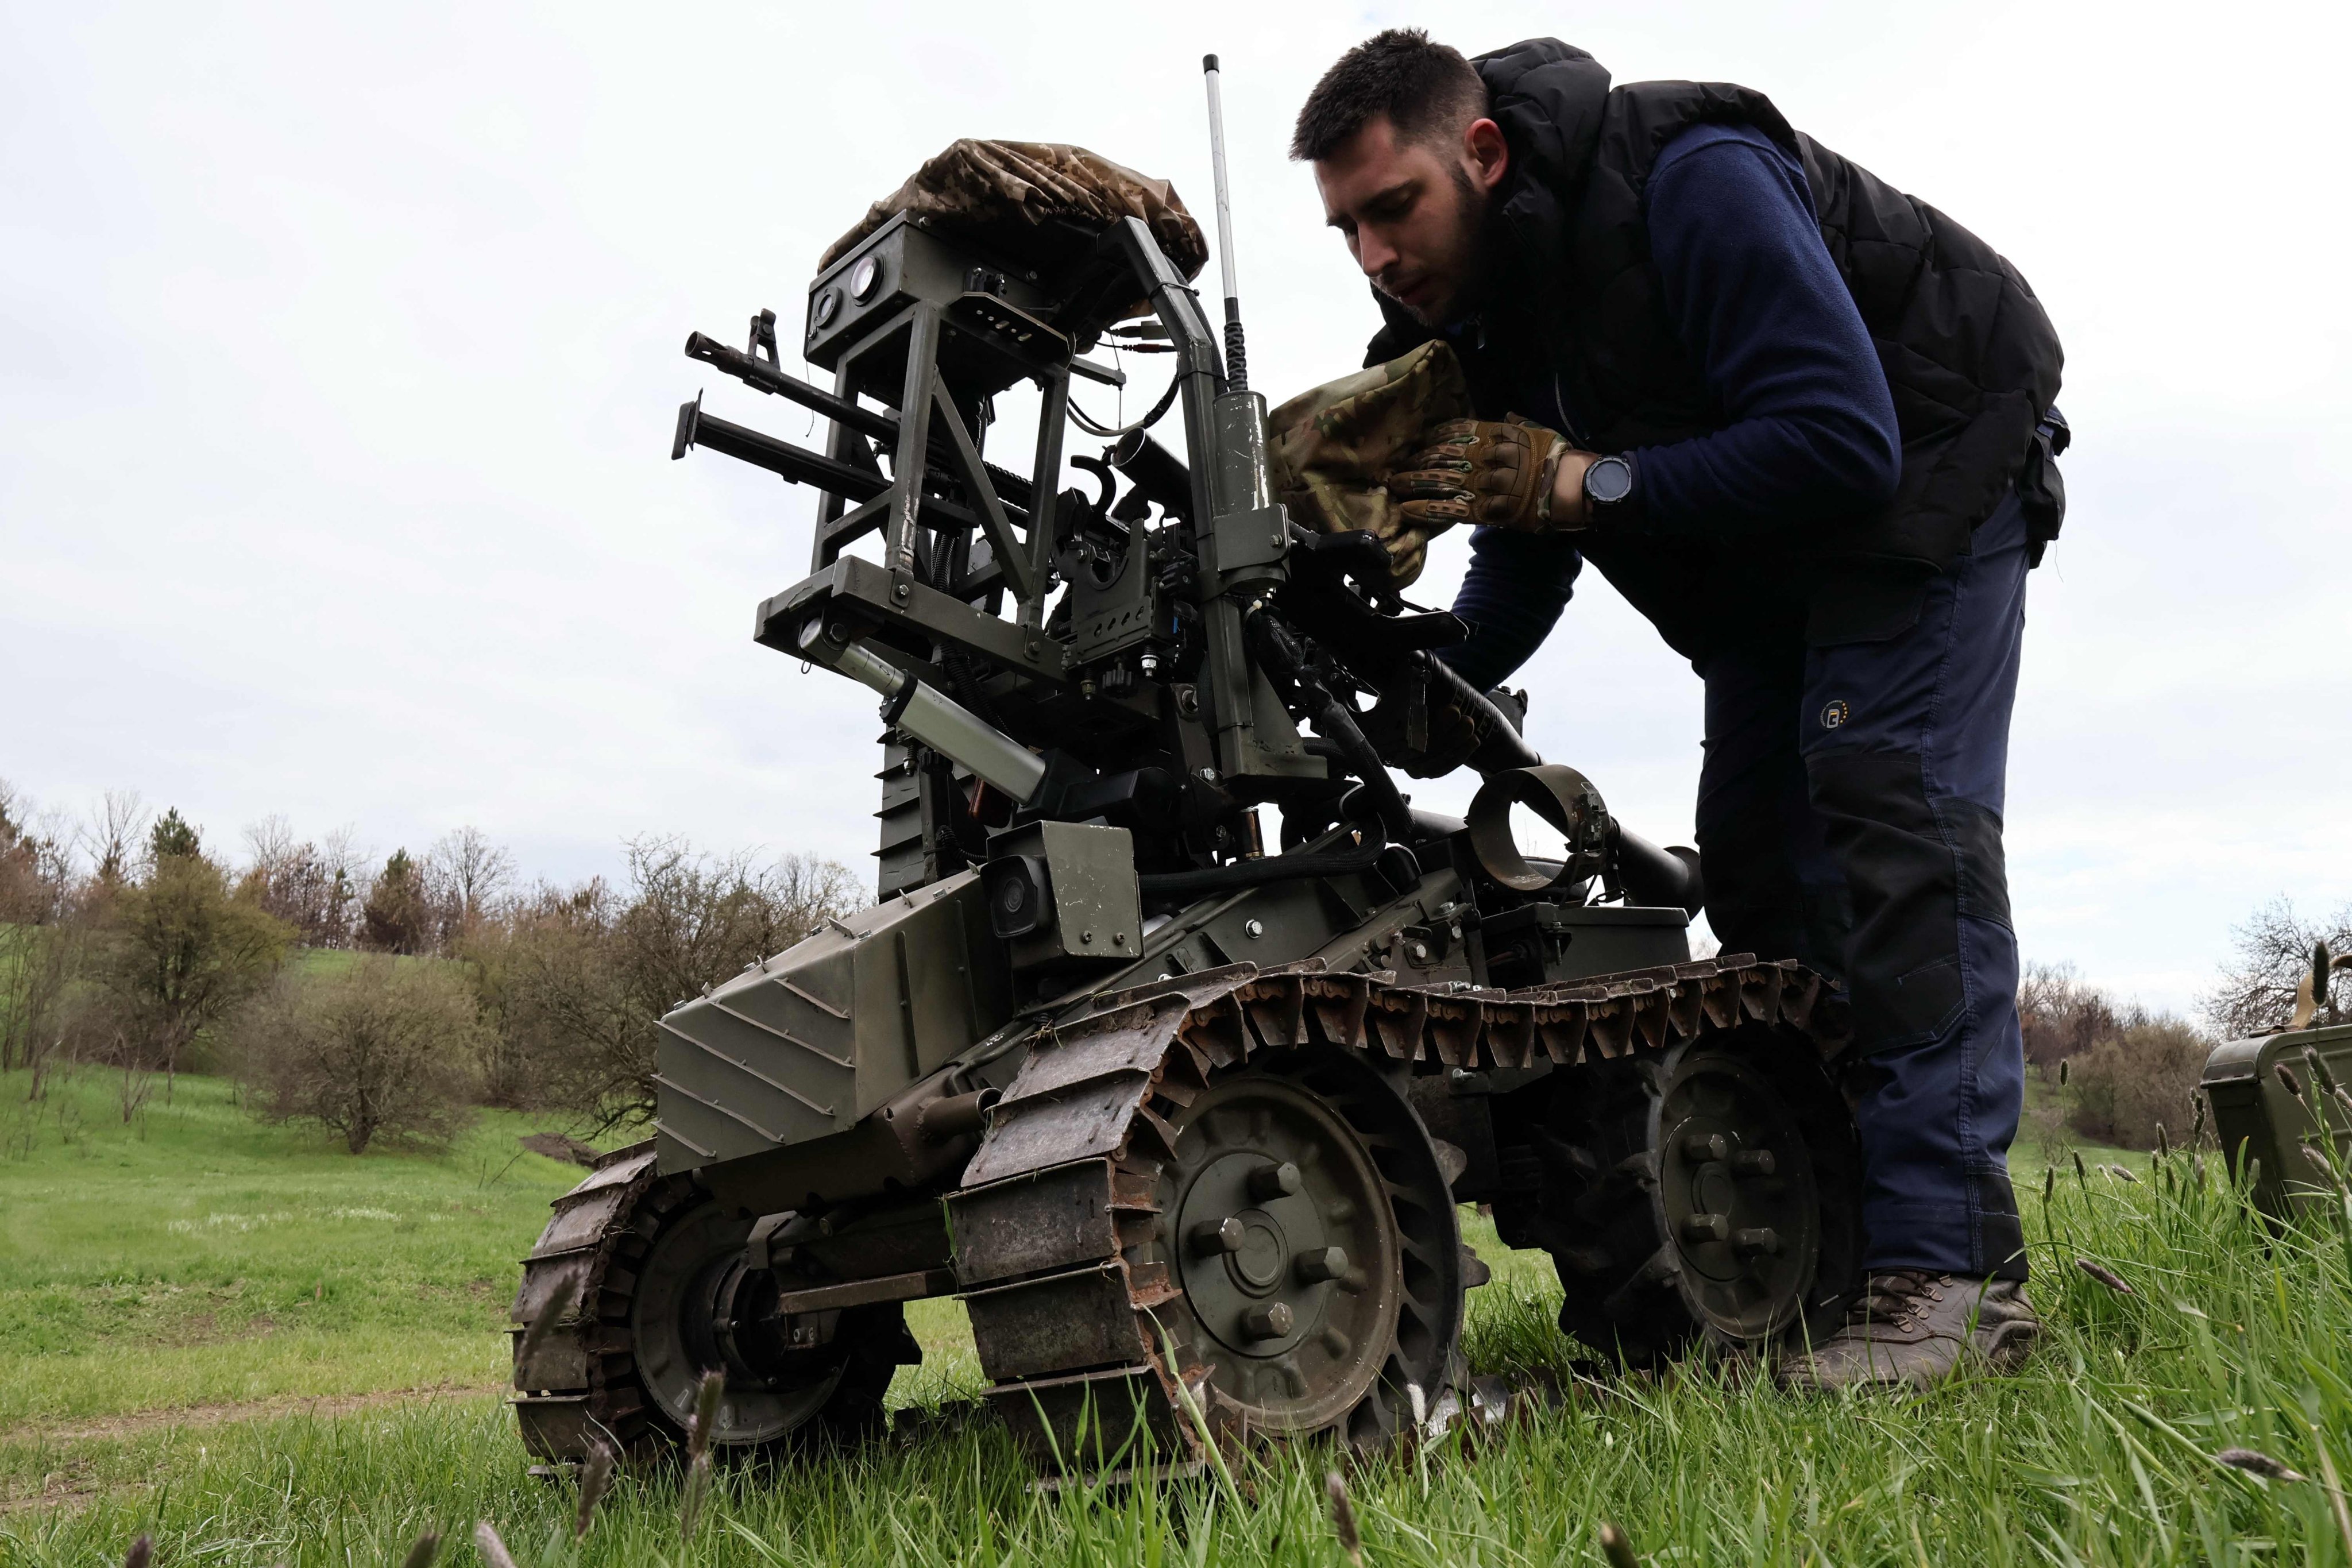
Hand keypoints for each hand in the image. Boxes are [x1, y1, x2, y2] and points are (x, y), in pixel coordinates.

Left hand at [1386, 418, 1591, 531]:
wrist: (1569, 486)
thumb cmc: (1557, 457)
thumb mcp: (1537, 430)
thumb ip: (1517, 423)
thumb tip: (1507, 415)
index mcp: (1494, 434)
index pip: (1455, 430)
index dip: (1432, 436)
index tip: (1416, 440)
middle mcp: (1482, 456)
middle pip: (1440, 455)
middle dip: (1415, 460)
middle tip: (1393, 464)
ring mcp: (1480, 484)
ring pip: (1438, 481)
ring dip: (1412, 483)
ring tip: (1392, 484)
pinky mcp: (1483, 510)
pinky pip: (1448, 510)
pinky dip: (1425, 510)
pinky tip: (1406, 510)